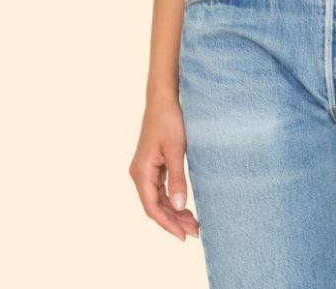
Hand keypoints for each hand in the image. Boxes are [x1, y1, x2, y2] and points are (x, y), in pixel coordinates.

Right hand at [129, 96, 199, 240]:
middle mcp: (140, 174)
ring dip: (174, 211)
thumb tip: (178, 206)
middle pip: (155, 206)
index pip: (152, 207)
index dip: (168, 224)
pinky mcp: (153, 165)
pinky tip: (185, 206)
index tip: (184, 236)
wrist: (163, 98)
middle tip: (196, 231)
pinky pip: (161, 189)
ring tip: (194, 223)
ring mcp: (145, 170)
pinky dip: (172, 199)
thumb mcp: (176, 150)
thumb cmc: (169, 120)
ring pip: (158, 199)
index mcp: (141, 172)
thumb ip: (177, 179)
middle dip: (174, 220)